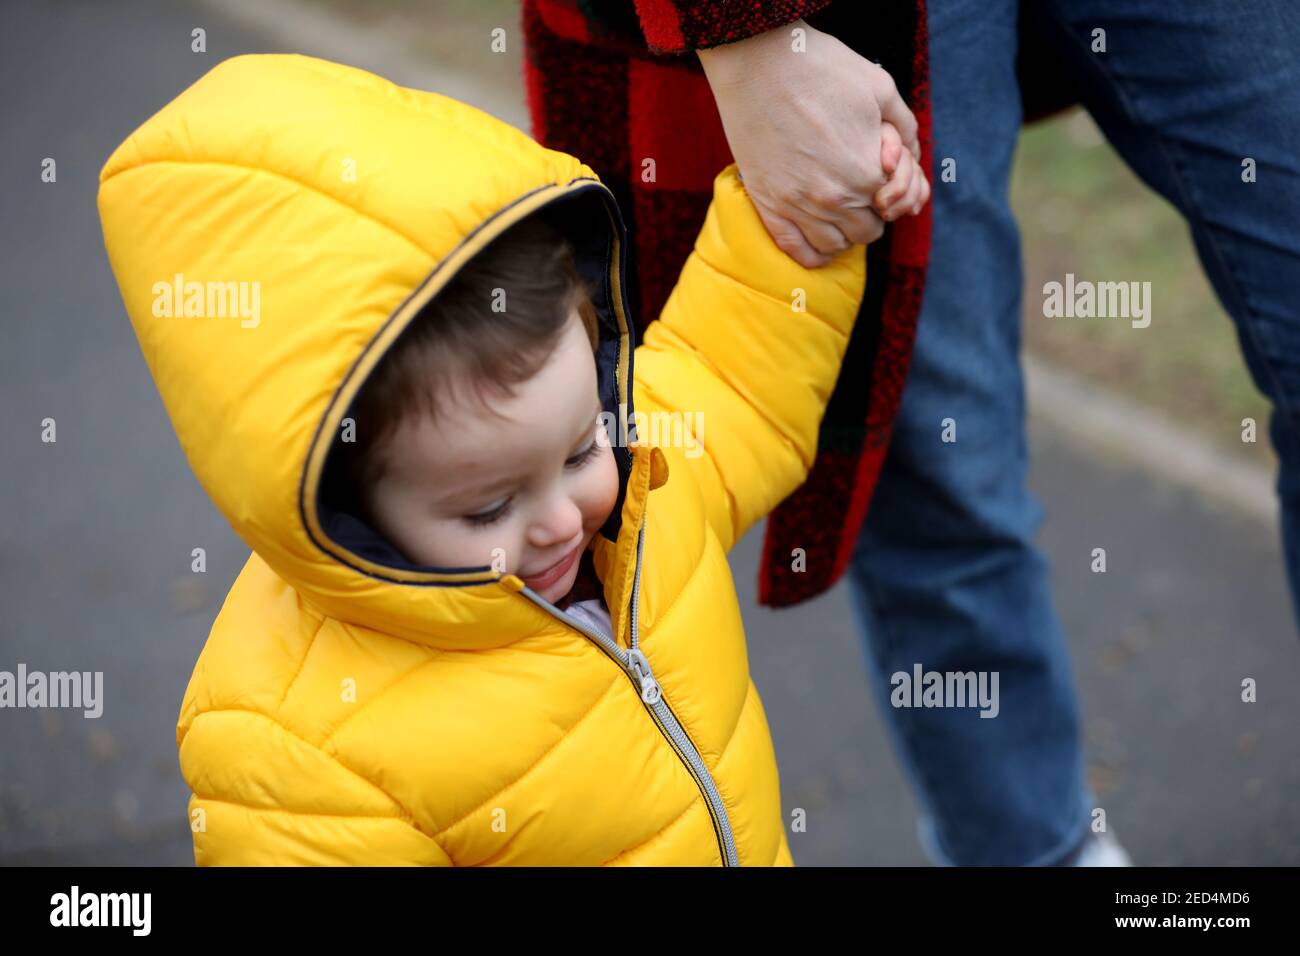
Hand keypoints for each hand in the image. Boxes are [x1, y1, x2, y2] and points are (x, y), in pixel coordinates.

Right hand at [698, 18, 925, 266]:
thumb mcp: (881, 88)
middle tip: (861, 193)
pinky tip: (819, 244)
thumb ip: (905, 127)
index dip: (894, 191)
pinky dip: (813, 255)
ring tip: (838, 212)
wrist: (759, 63)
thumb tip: (913, 154)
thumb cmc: (822, 68)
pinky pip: (797, 250)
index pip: (895, 206)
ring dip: (843, 234)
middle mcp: (836, 198)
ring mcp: (799, 206)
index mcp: (868, 173)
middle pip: (867, 232)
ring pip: (835, 246)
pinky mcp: (769, 206)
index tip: (882, 175)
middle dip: (870, 214)